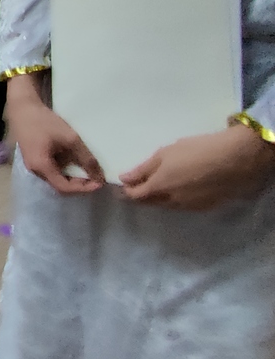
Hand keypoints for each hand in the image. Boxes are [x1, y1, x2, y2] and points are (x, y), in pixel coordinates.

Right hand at [6, 74, 104, 193]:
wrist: (23, 107)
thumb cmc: (45, 122)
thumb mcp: (70, 138)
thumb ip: (86, 158)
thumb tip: (99, 176)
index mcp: (42, 167)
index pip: (65, 188)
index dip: (84, 188)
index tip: (100, 182)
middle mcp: (35, 171)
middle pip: (60, 185)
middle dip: (79, 184)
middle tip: (95, 176)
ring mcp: (33, 165)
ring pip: (56, 178)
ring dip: (72, 177)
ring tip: (87, 168)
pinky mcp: (34, 158)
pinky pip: (51, 170)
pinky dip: (65, 169)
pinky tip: (73, 160)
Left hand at [120, 125, 274, 210]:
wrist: (235, 159)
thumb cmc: (196, 150)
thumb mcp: (165, 154)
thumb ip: (143, 169)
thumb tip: (124, 179)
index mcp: (159, 188)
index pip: (136, 196)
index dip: (127, 191)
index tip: (122, 185)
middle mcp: (173, 202)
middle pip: (151, 203)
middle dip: (141, 196)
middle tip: (136, 186)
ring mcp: (190, 207)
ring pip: (168, 206)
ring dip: (158, 199)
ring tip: (156, 187)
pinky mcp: (206, 207)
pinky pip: (184, 206)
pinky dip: (176, 200)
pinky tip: (178, 190)